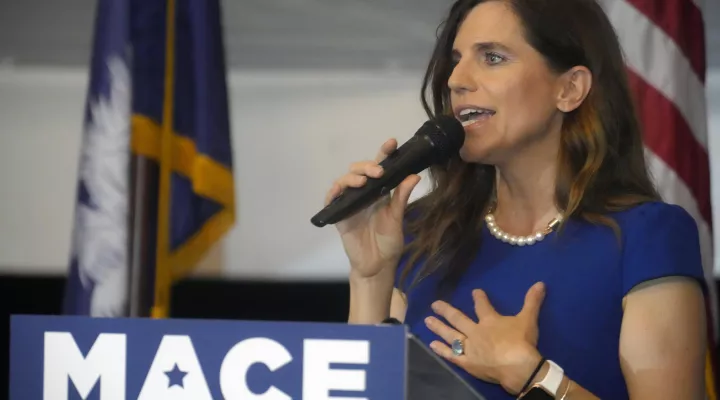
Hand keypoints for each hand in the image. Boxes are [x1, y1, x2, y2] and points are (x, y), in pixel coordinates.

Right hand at [325, 139, 421, 278]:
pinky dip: (334, 192)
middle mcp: (364, 194)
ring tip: (363, 181)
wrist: (377, 265)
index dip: (384, 154)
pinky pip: (331, 199)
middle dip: (367, 165)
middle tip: (378, 171)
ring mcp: (350, 203)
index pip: (380, 168)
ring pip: (345, 180)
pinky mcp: (339, 215)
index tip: (392, 143)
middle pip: (359, 170)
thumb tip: (414, 175)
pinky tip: (341, 190)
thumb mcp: (397, 218)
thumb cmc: (388, 242)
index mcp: (379, 192)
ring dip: (352, 177)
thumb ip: (401, 197)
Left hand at [425, 282, 546, 394]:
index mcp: (489, 321)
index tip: (474, 291)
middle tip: (434, 304)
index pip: (482, 306)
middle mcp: (475, 332)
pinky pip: (452, 355)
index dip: (478, 298)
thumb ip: (532, 301)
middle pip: (458, 319)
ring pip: (451, 335)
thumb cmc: (521, 342)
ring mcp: (469, 348)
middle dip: (446, 310)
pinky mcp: (467, 363)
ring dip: (438, 327)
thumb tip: (541, 283)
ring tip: (427, 320)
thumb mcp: (528, 318)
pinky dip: (442, 350)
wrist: (517, 366)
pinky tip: (432, 344)